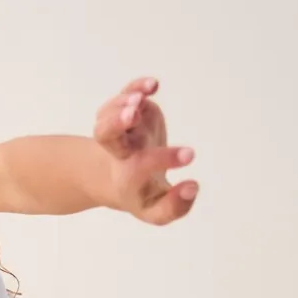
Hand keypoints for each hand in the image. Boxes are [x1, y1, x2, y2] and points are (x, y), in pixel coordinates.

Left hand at [94, 78, 198, 224]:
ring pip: (110, 112)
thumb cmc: (144, 195)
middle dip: (116, 122)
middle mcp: (122, 150)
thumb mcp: (157, 211)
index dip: (166, 159)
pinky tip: (152, 86)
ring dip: (123, 101)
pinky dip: (136, 86)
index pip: (143, 165)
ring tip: (140, 98)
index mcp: (129, 174)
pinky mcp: (131, 112)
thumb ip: (175, 206)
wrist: (120, 180)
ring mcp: (124, 129)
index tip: (190, 155)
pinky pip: (125, 95)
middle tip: (132, 114)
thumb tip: (193, 188)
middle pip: (105, 135)